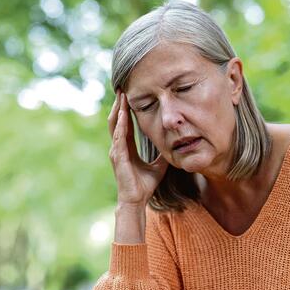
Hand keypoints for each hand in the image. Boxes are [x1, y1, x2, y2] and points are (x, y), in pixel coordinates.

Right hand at [108, 89, 168, 206]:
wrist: (137, 200)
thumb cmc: (144, 185)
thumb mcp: (158, 165)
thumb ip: (162, 154)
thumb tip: (173, 145)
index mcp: (126, 148)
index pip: (124, 125)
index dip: (126, 111)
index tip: (128, 97)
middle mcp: (118, 147)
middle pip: (117, 121)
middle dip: (120, 105)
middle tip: (122, 90)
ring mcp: (116, 151)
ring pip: (115, 126)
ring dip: (118, 110)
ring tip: (121, 96)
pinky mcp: (118, 157)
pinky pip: (119, 137)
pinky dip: (121, 125)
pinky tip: (123, 114)